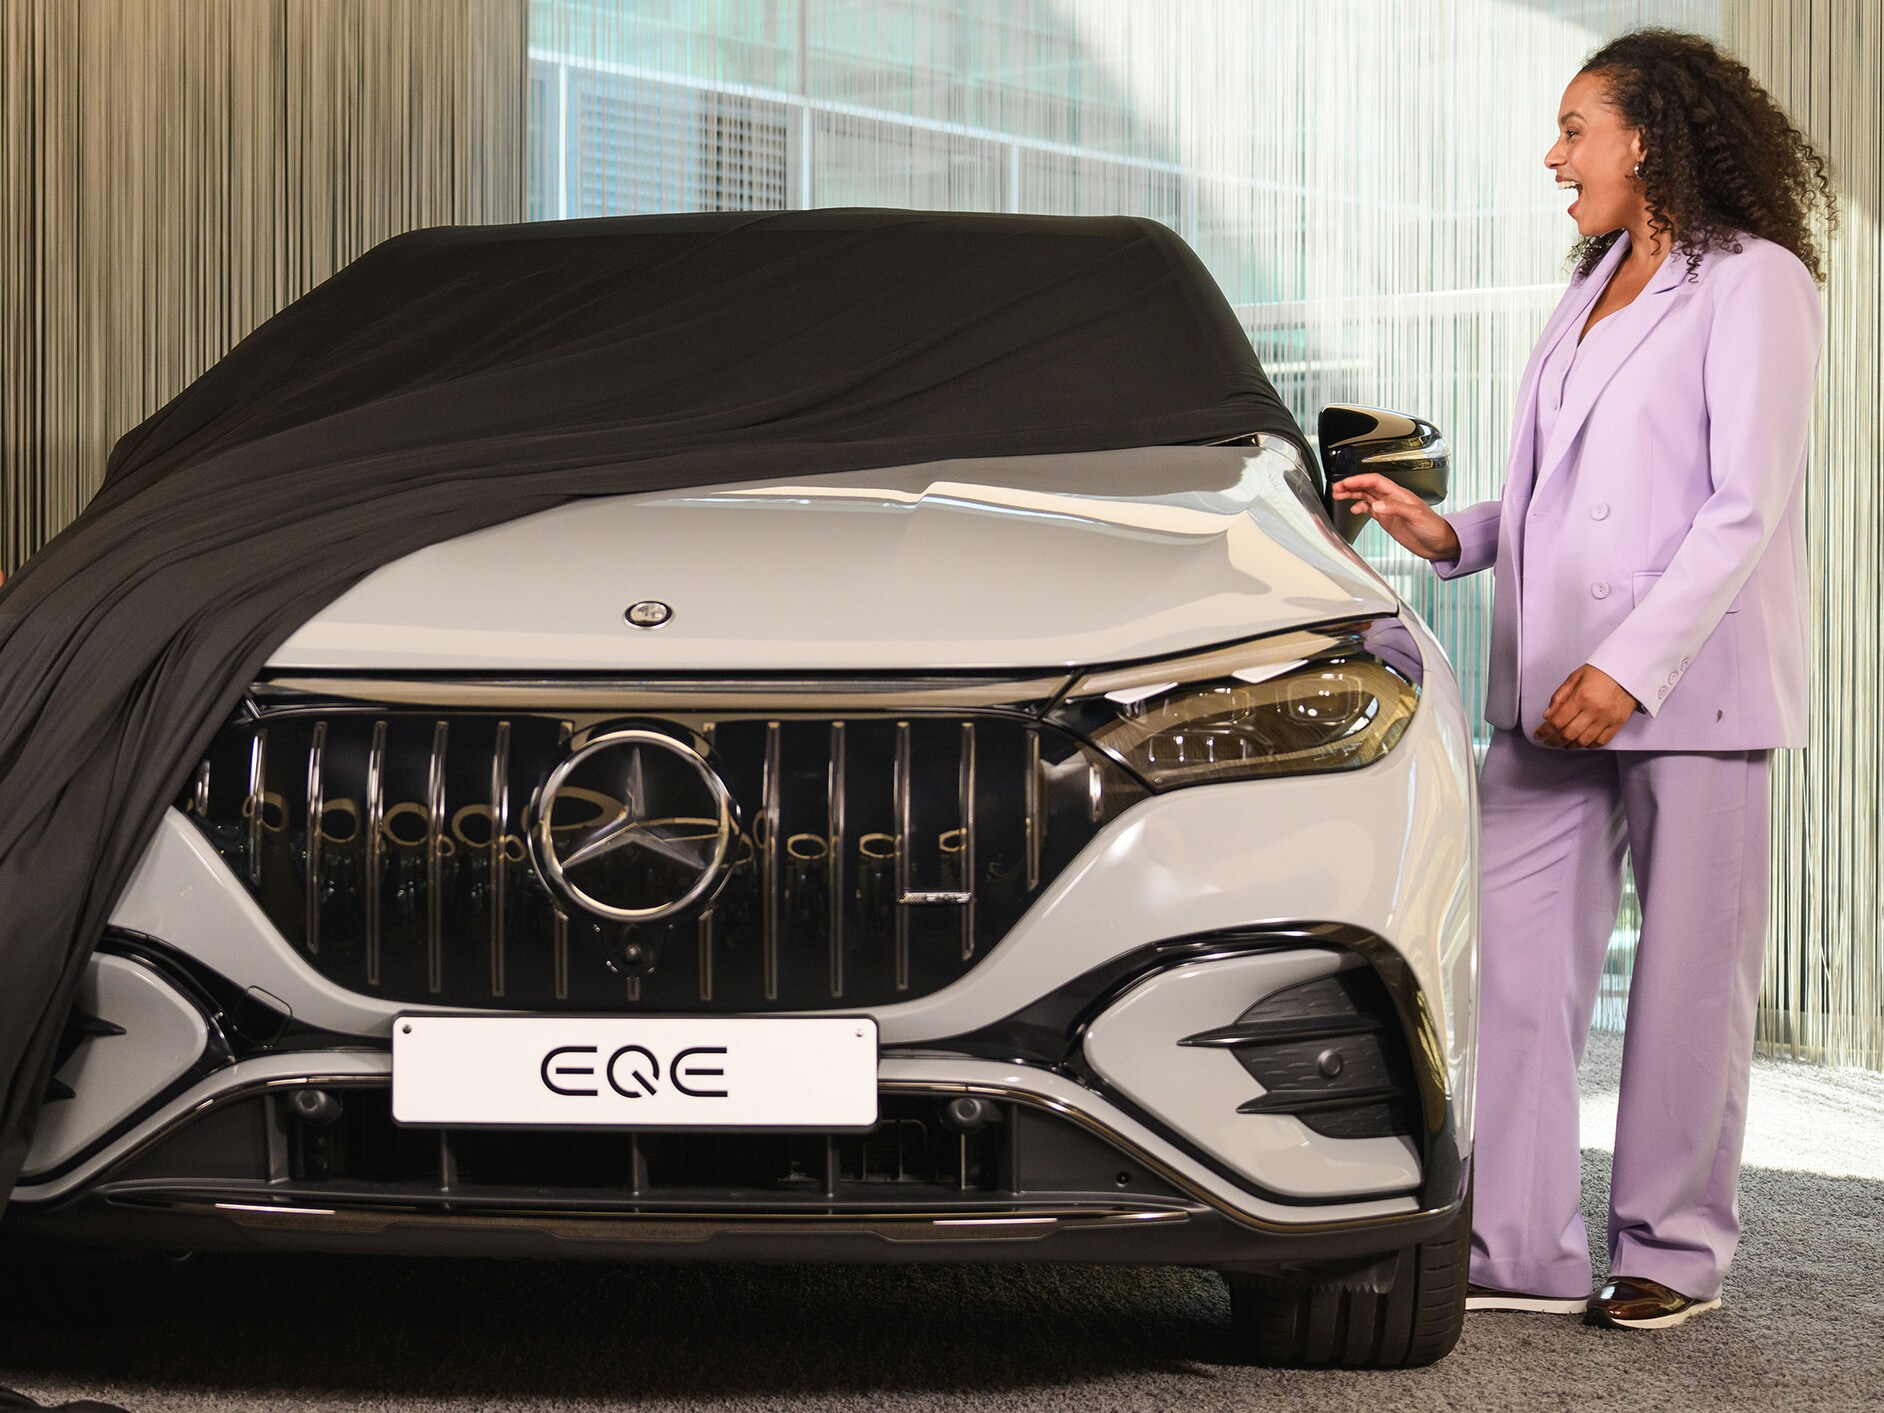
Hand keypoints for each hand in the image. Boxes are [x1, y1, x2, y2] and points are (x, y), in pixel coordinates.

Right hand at [1329, 473, 1461, 561]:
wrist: (1439, 544)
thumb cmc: (1433, 528)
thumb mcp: (1415, 516)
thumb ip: (1395, 508)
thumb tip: (1375, 505)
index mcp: (1399, 494)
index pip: (1375, 482)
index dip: (1360, 480)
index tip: (1346, 483)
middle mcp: (1392, 500)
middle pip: (1368, 487)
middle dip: (1351, 486)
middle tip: (1337, 488)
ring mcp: (1389, 509)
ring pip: (1367, 497)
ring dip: (1352, 495)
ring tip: (1338, 495)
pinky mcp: (1387, 520)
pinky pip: (1370, 510)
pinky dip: (1360, 508)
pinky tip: (1354, 510)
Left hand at [1534, 664, 1638, 748]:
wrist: (1629, 670)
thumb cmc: (1602, 672)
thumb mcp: (1575, 677)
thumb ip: (1559, 696)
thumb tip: (1547, 716)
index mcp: (1581, 697)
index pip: (1557, 721)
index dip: (1545, 731)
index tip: (1539, 734)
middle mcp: (1594, 710)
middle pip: (1569, 734)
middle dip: (1554, 741)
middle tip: (1549, 741)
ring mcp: (1607, 719)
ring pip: (1584, 741)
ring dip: (1570, 745)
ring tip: (1563, 743)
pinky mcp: (1617, 723)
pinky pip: (1600, 742)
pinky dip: (1588, 745)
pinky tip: (1581, 742)